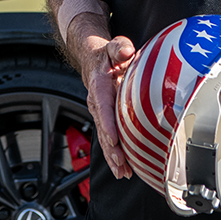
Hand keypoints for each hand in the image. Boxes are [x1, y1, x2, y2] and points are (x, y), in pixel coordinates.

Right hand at [79, 33, 135, 178]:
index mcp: (99, 85)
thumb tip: (126, 51)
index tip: (114, 138)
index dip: (107, 123)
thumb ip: (120, 47)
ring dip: (113, 157)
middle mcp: (97, 102)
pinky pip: (109, 140)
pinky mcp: (106, 120)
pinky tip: (123, 170)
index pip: (103, 106)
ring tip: (123, 172)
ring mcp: (100, 114)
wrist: (94, 61)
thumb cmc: (107, 55)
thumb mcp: (114, 47)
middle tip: (121, 163)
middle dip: (111, 148)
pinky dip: (115, 156)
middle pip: (103, 128)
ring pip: (105, 139)